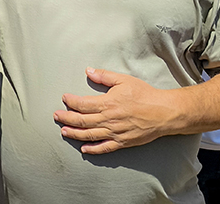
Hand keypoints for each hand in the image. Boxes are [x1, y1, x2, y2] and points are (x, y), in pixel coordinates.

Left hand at [53, 68, 174, 154]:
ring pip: (89, 135)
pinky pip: (104, 148)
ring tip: (64, 131)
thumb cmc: (144, 94)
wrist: (163, 112)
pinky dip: (92, 149)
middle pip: (82, 121)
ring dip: (74, 134)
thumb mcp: (123, 80)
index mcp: (107, 103)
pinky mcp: (122, 142)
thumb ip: (104, 76)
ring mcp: (115, 132)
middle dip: (67, 118)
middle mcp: (108, 119)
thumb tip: (88, 71)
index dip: (71, 102)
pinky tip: (84, 149)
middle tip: (56, 116)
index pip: (83, 104)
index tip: (64, 98)